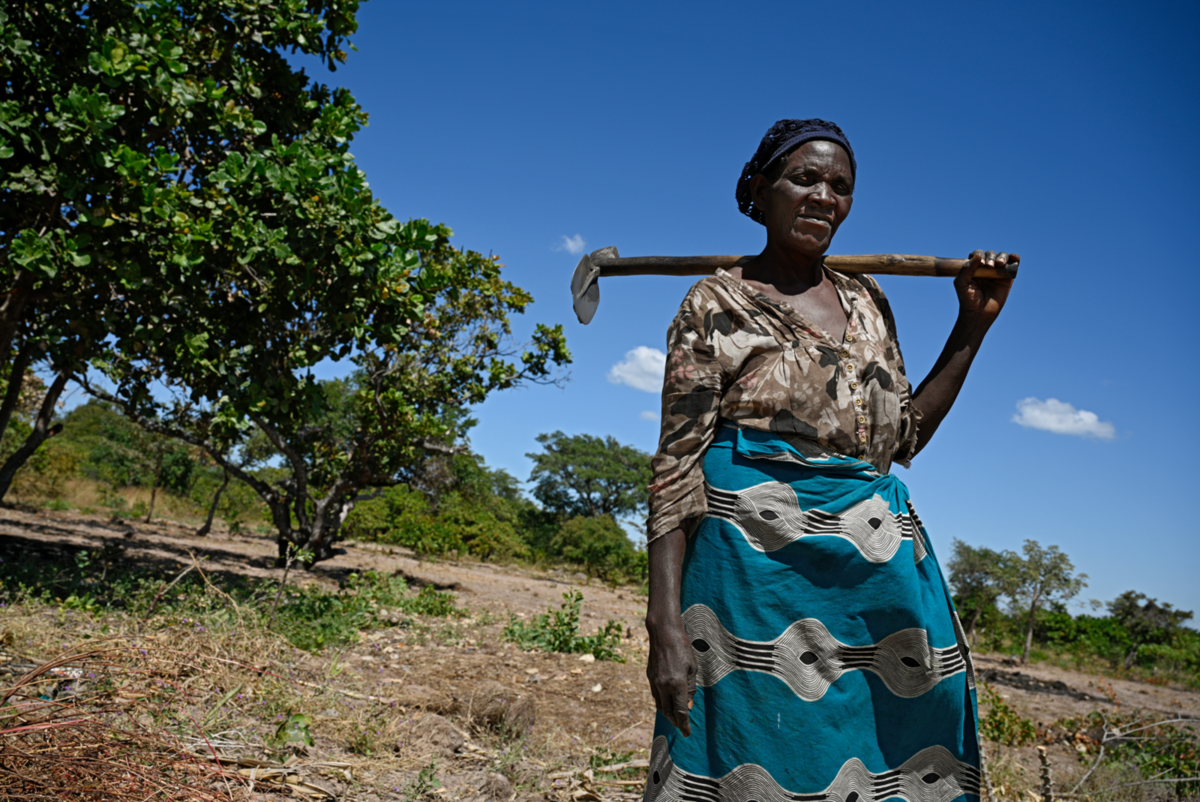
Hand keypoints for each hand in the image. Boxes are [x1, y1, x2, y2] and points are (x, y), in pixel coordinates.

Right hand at [646, 614, 696, 735]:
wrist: (663, 633)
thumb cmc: (682, 648)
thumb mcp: (692, 668)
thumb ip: (691, 688)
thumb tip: (689, 706)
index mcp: (677, 684)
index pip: (680, 711)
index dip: (684, 724)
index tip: (687, 733)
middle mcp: (664, 685)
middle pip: (668, 712)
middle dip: (676, 722)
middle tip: (682, 727)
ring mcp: (654, 682)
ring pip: (660, 705)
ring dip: (668, 714)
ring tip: (675, 718)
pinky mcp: (649, 676)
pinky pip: (655, 695)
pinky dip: (662, 703)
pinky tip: (667, 703)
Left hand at [954, 249, 1016, 325]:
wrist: (979, 313)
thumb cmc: (968, 299)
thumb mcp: (961, 282)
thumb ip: (966, 268)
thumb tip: (979, 255)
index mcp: (973, 268)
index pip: (978, 255)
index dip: (980, 256)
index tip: (980, 264)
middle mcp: (986, 268)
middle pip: (990, 254)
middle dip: (991, 257)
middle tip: (989, 266)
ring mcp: (997, 272)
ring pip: (1002, 257)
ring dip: (1002, 257)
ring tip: (999, 264)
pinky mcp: (1007, 278)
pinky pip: (1013, 264)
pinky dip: (1015, 258)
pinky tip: (1014, 258)